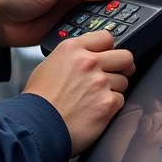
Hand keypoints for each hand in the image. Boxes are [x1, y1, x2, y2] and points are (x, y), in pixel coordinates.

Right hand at [24, 30, 135, 154]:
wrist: (37, 124)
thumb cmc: (39, 99)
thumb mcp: (49, 64)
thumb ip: (72, 56)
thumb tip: (86, 57)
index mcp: (72, 49)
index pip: (106, 37)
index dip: (109, 48)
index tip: (109, 55)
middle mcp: (88, 62)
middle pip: (124, 56)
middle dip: (123, 66)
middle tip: (118, 73)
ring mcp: (100, 82)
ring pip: (123, 80)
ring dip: (114, 89)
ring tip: (96, 98)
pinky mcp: (107, 103)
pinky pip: (120, 100)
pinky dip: (111, 106)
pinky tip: (96, 110)